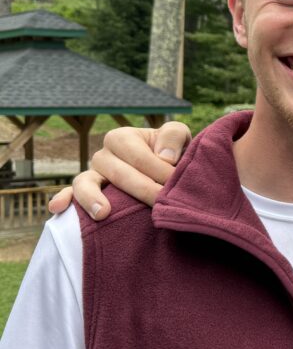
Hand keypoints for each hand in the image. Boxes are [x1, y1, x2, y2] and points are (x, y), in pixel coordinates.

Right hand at [47, 121, 193, 218]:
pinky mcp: (87, 193)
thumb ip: (173, 136)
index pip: (138, 156)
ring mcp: (93, 175)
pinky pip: (71, 195)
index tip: (177, 183)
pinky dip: (63, 200)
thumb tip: (163, 156)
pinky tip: (58, 209)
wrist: (168, 169)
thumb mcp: (178, 134)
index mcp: (122, 137)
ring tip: (104, 213)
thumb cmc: (172, 152)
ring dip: (92, 198)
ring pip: (85, 183)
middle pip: (118, 174)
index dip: (159, 171)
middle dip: (142, 190)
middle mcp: (103, 155)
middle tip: (161, 204)